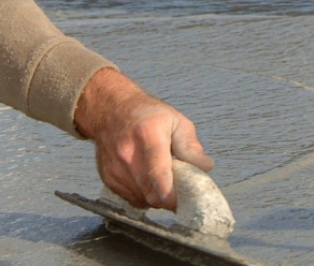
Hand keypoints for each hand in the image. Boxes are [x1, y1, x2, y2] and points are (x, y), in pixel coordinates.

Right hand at [73, 68, 212, 210]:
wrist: (110, 109)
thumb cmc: (146, 113)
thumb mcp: (175, 120)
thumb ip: (190, 145)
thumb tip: (205, 167)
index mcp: (147, 135)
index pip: (158, 173)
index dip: (172, 195)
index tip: (184, 203)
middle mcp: (127, 153)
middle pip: (152, 193)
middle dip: (170, 199)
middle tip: (180, 191)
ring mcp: (116, 167)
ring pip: (143, 199)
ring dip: (157, 198)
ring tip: (162, 180)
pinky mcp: (108, 177)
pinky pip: (132, 199)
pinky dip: (144, 196)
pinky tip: (147, 180)